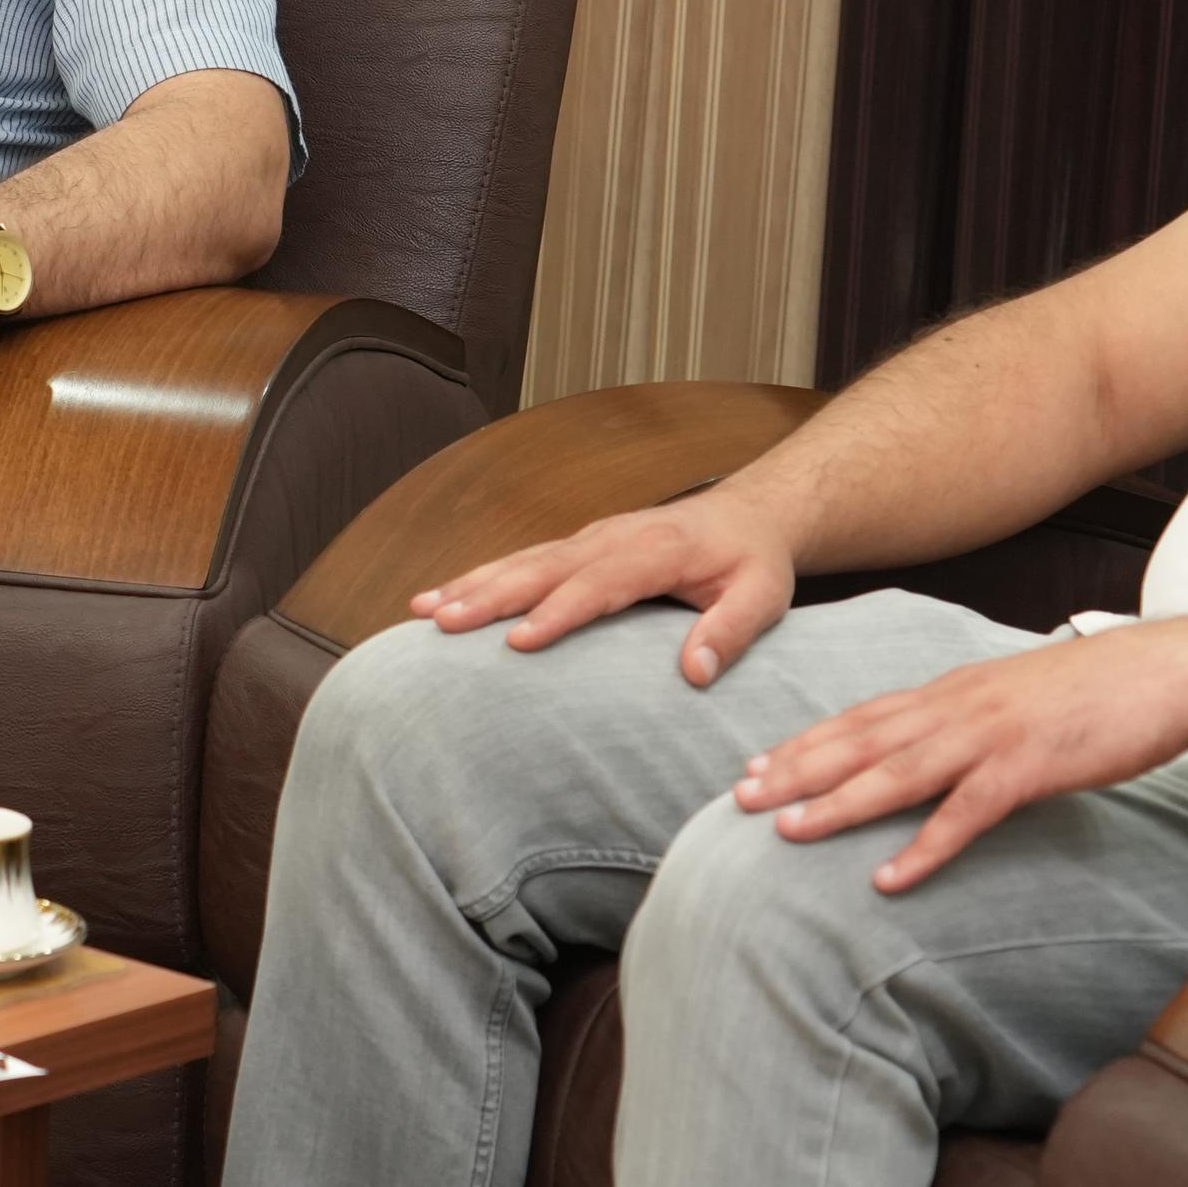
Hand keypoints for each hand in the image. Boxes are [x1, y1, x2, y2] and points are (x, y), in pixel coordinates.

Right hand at [410, 485, 802, 687]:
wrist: (750, 514)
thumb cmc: (754, 561)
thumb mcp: (764, 596)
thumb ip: (731, 632)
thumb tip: (695, 672)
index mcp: (657, 550)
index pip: (600, 584)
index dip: (558, 613)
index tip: (518, 642)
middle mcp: (613, 537)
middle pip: (544, 567)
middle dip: (489, 594)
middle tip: (441, 622)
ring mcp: (591, 538)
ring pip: (523, 561)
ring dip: (473, 584)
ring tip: (424, 611)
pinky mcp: (578, 546)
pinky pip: (523, 561)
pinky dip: (480, 577)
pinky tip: (442, 597)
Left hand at [735, 617, 1187, 892]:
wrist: (1168, 672)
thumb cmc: (1099, 691)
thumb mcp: (1018, 698)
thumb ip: (971, 721)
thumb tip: (932, 749)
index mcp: (955, 691)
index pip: (864, 717)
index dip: (807, 742)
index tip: (756, 766)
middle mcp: (960, 706)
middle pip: (863, 740)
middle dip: (798, 770)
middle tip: (740, 799)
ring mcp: (993, 736)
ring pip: (899, 772)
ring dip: (839, 803)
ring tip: (788, 832)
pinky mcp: (1030, 767)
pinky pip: (966, 813)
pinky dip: (925, 847)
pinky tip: (888, 878)